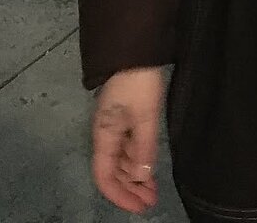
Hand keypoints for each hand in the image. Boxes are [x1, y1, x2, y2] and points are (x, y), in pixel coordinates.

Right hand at [92, 67, 164, 213]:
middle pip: (113, 170)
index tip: (138, 206)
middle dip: (129, 189)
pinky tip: (148, 166)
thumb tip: (140, 176)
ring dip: (135, 176)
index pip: (104, 176)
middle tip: (149, 201)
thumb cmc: (138, 83)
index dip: (119, 195)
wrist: (136, 50)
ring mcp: (116, 125)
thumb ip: (143, 147)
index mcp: (104, 136)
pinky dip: (138, 159)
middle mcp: (106, 134)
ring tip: (152, 189)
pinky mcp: (127, 115)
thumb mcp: (145, 116)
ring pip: (122, 159)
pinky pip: (129, 146)